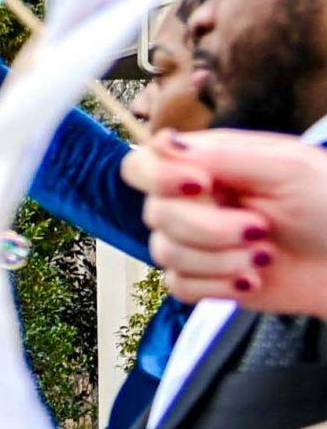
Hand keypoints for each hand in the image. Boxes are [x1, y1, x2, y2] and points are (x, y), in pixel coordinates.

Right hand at [127, 129, 326, 312]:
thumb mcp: (285, 168)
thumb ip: (221, 154)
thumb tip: (162, 141)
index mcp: (206, 164)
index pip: (142, 165)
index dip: (158, 177)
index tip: (201, 187)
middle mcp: (193, 201)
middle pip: (155, 215)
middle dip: (209, 229)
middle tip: (260, 229)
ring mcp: (194, 242)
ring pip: (166, 254)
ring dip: (220, 260)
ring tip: (264, 255)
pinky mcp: (202, 279)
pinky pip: (179, 287)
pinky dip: (218, 287)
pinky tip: (252, 280)